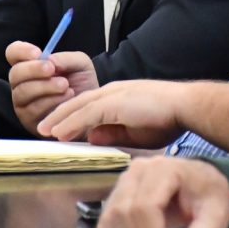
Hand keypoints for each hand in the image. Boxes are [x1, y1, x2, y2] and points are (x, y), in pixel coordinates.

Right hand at [5, 41, 99, 134]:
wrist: (90, 108)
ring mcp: (23, 102)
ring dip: (45, 87)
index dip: (21, 51)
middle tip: (51, 69)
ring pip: (23, 92)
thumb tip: (50, 60)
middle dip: (33, 69)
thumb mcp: (80, 64)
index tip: (38, 53)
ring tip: (65, 85)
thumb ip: (66, 58)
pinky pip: (32, 109)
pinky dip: (50, 102)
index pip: (13, 53)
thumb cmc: (81, 83)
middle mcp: (22, 82)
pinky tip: (66, 98)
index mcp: (30, 64)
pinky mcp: (29, 119)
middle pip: (14, 73)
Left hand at [37, 80, 187, 148]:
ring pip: (79, 106)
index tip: (59, 127)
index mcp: (119, 96)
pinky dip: (71, 123)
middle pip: (79, 102)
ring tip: (44, 130)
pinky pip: (87, 113)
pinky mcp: (116, 102)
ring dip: (59, 118)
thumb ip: (114, 132)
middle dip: (59, 115)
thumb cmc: (169, 118)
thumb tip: (92, 137)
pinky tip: (59, 132)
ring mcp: (114, 94)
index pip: (89, 104)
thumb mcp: (136, 131)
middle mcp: (113, 91)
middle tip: (43, 127)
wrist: (185, 105)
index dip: (72, 115)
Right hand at [97, 157, 228, 227]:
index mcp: (163, 169)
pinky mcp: (116, 197)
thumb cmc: (211, 195)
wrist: (203, 182)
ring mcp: (123, 182)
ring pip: (111, 222)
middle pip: (124, 215)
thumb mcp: (216, 216)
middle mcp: (136, 170)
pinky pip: (107, 225)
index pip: (145, 209)